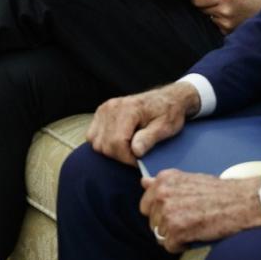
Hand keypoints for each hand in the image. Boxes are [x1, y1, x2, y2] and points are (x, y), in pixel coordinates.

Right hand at [86, 82, 200, 165]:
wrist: (167, 98)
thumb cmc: (168, 113)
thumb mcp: (165, 127)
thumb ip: (149, 138)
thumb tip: (135, 151)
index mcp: (129, 109)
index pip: (117, 142)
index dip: (127, 158)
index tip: (140, 161)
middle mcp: (112, 107)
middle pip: (104, 145)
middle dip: (120, 156)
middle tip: (136, 156)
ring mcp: (104, 109)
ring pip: (96, 142)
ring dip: (111, 150)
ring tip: (128, 149)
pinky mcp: (101, 112)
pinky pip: (92, 135)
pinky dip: (103, 143)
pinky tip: (118, 142)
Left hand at [140, 173, 260, 252]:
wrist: (241, 201)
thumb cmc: (218, 191)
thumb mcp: (187, 179)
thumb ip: (163, 183)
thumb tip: (144, 182)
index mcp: (163, 180)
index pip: (145, 204)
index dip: (159, 212)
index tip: (175, 213)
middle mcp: (162, 195)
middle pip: (152, 221)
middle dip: (166, 225)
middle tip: (186, 221)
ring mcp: (168, 213)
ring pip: (160, 235)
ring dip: (174, 236)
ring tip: (192, 227)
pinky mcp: (177, 230)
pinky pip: (169, 246)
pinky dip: (181, 245)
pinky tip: (194, 236)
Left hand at [191, 0, 260, 32]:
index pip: (197, 0)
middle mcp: (225, 11)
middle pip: (201, 9)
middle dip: (205, 4)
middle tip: (216, 1)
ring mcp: (226, 23)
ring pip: (208, 17)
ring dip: (213, 13)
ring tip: (228, 8)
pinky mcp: (228, 31)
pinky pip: (216, 25)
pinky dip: (220, 20)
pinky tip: (231, 16)